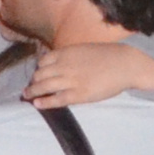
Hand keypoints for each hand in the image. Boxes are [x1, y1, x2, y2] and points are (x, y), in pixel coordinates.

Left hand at [23, 41, 153, 109]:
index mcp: (65, 53)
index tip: (37, 75)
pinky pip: (56, 99)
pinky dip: (44, 102)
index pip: (42, 62)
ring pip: (43, 86)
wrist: (126, 64)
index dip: (38, 69)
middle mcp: (64, 66)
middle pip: (39, 75)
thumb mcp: (83, 50)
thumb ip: (69, 56)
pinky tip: (37, 104)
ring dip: (32, 92)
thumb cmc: (108, 56)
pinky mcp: (79, 94)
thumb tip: (58, 63)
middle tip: (29, 88)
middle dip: (33, 82)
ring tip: (27, 96)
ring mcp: (70, 80)